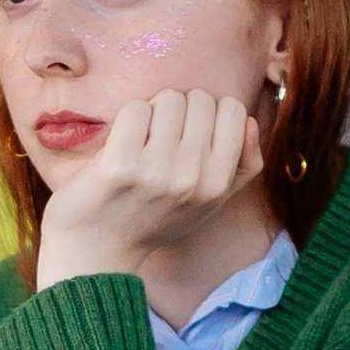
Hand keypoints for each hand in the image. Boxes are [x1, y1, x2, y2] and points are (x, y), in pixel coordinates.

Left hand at [35, 88, 263, 290]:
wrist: (98, 250)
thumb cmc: (154, 218)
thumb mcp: (208, 203)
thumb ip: (242, 166)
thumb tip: (251, 123)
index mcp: (217, 185)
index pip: (233, 110)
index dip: (210, 113)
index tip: (190, 132)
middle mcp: (192, 178)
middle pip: (200, 99)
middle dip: (180, 110)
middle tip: (162, 138)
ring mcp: (155, 172)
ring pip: (169, 99)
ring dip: (154, 112)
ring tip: (142, 141)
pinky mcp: (119, 165)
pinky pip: (136, 109)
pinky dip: (128, 118)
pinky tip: (122, 144)